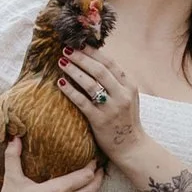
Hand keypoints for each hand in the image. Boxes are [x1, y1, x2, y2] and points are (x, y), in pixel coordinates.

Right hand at [0, 133, 99, 191]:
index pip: (85, 175)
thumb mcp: (11, 180)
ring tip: (94, 185)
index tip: (94, 160)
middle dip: (98, 177)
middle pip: (93, 188)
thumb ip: (13, 157)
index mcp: (56, 190)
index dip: (92, 167)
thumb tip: (14, 137)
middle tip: (100, 170)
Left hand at [55, 42, 143, 161]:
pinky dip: (70, 90)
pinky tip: (60, 82)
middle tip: (66, 50)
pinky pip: (82, 102)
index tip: (80, 44)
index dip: (93, 52)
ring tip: (61, 63)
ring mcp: (111, 108)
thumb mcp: (128, 98)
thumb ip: (116, 82)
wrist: (131, 147)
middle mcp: (122, 95)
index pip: (110, 63)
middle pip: (99, 70)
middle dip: (81, 58)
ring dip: (74, 71)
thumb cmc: (126, 120)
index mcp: (129, 86)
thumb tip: (95, 63)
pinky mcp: (100, 120)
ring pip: (90, 84)